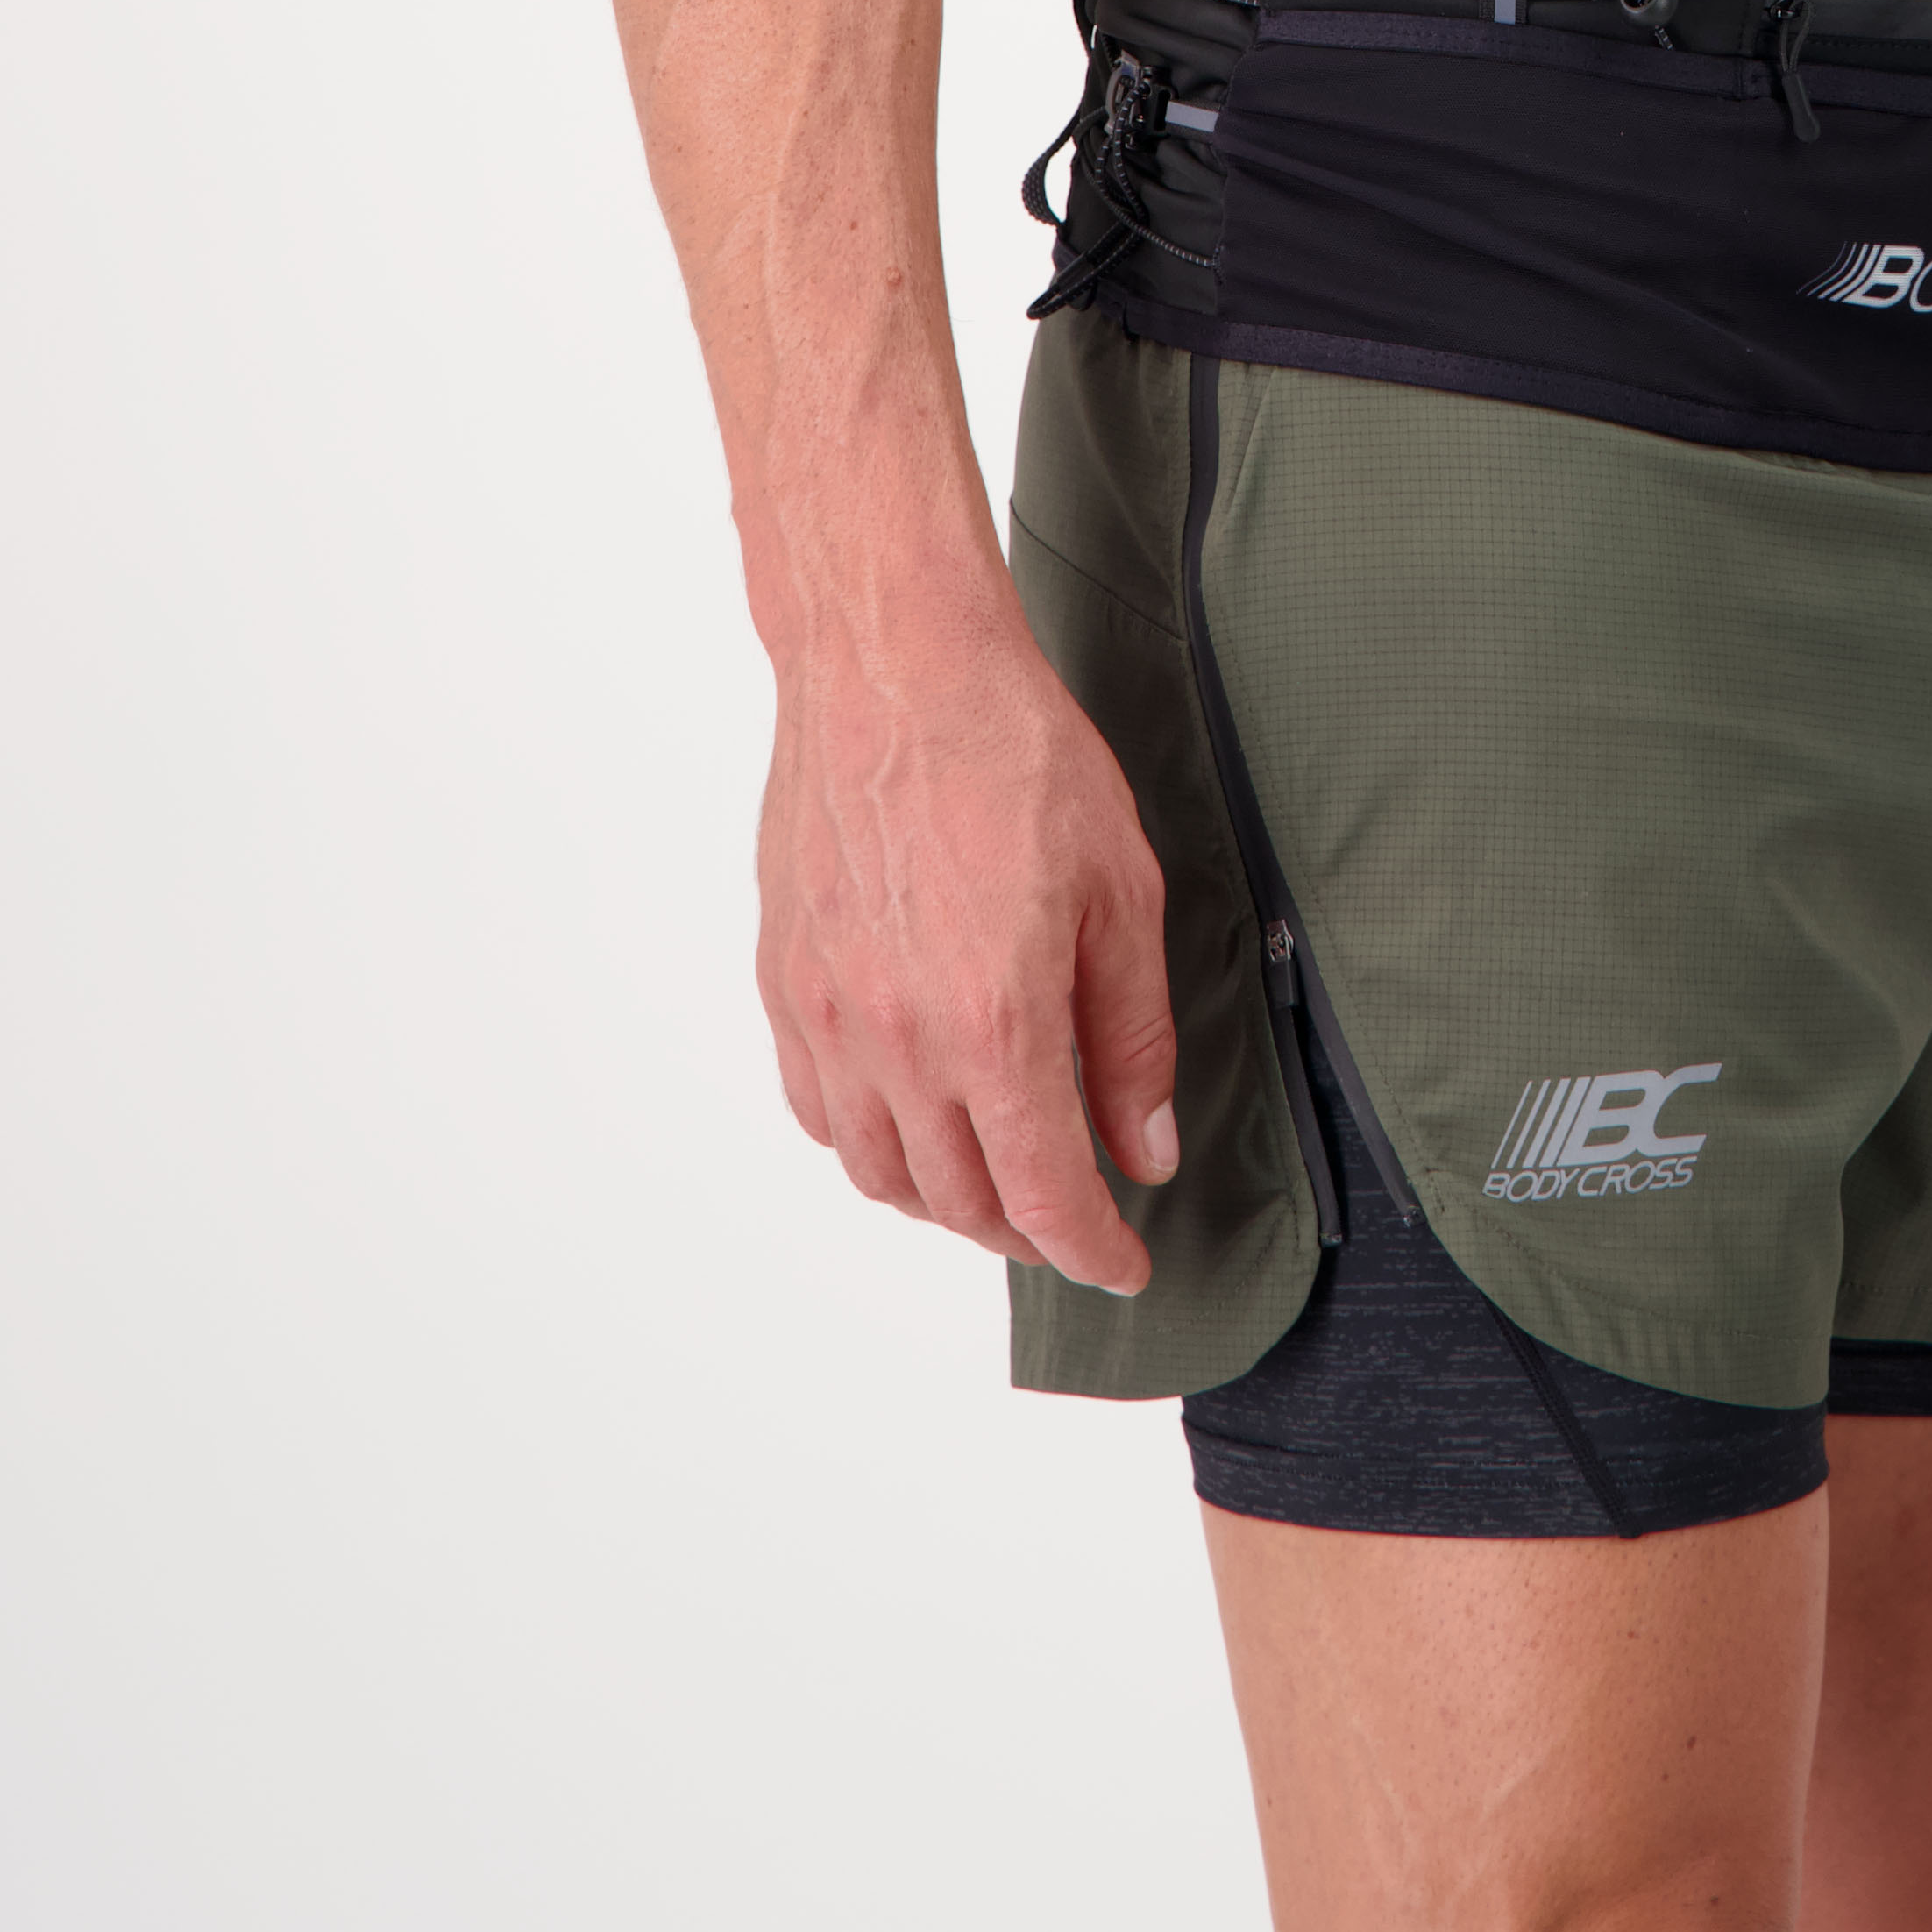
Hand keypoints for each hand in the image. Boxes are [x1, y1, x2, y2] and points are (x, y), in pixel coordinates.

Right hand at [754, 588, 1180, 1287]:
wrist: (892, 666)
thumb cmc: (1015, 753)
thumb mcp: (1120, 889)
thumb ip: (1133, 1035)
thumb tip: (1146, 1146)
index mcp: (993, 1022)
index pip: (1043, 1194)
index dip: (1093, 1249)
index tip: (1125, 1265)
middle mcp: (896, 1039)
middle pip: (962, 1199)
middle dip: (1030, 1227)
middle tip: (1075, 1211)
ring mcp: (828, 1017)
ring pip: (882, 1173)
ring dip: (948, 1198)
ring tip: (1002, 1174)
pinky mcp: (785, 985)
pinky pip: (820, 1111)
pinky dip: (873, 1143)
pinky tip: (917, 1115)